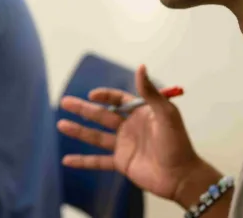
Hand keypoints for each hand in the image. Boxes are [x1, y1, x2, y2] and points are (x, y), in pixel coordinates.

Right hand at [57, 65, 219, 203]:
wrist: (182, 176)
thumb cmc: (178, 143)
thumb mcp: (166, 114)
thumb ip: (150, 92)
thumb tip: (140, 66)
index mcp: (141, 113)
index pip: (119, 100)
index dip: (105, 95)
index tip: (92, 95)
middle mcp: (130, 127)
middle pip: (102, 115)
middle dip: (83, 109)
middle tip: (64, 101)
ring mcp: (124, 146)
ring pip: (96, 136)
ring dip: (78, 131)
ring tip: (60, 124)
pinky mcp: (121, 163)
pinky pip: (98, 161)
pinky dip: (82, 161)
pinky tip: (66, 160)